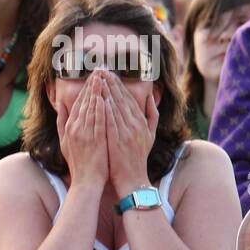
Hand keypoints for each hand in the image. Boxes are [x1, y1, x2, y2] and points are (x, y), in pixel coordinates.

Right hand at [55, 72, 109, 189]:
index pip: (77, 102)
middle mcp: (75, 128)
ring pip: (91, 108)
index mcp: (69, 127)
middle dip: (92, 84)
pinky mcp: (95, 140)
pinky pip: (98, 121)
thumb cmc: (79, 163)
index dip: (85, 88)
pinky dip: (100, 108)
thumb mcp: (64, 141)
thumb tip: (60, 105)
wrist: (86, 182)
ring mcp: (84, 134)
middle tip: (99, 70)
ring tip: (103, 77)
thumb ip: (62, 122)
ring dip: (97, 92)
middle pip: (84, 102)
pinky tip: (104, 97)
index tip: (93, 76)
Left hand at [102, 69, 158, 199]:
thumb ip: (152, 115)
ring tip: (98, 78)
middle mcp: (135, 125)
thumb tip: (150, 96)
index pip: (129, 98)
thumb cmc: (138, 158)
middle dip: (111, 82)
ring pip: (115, 107)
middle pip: (122, 98)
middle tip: (100, 69)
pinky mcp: (118, 140)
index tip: (109, 73)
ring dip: (106, 91)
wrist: (133, 179)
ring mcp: (127, 132)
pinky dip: (106, 108)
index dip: (119, 84)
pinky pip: (111, 120)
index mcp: (142, 122)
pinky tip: (99, 98)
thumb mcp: (150, 135)